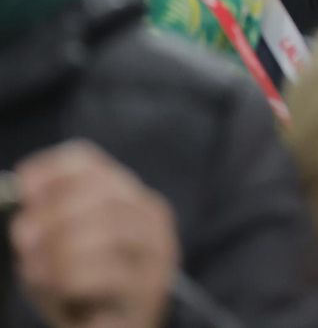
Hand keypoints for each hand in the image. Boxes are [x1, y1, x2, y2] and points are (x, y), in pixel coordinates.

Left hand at [9, 141, 177, 327]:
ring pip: (107, 229)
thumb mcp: (61, 249)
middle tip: (23, 236)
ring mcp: (155, 254)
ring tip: (34, 265)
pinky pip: (104, 272)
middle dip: (53, 212)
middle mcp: (150, 219)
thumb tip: (24, 205)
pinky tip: (50, 282)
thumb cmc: (83, 291)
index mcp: (127, 197)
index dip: (51, 171)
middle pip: (101, 192)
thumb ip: (47, 223)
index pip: (89, 164)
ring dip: (58, 246)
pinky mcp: (147, 291)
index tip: (23, 187)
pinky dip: (66, 274)